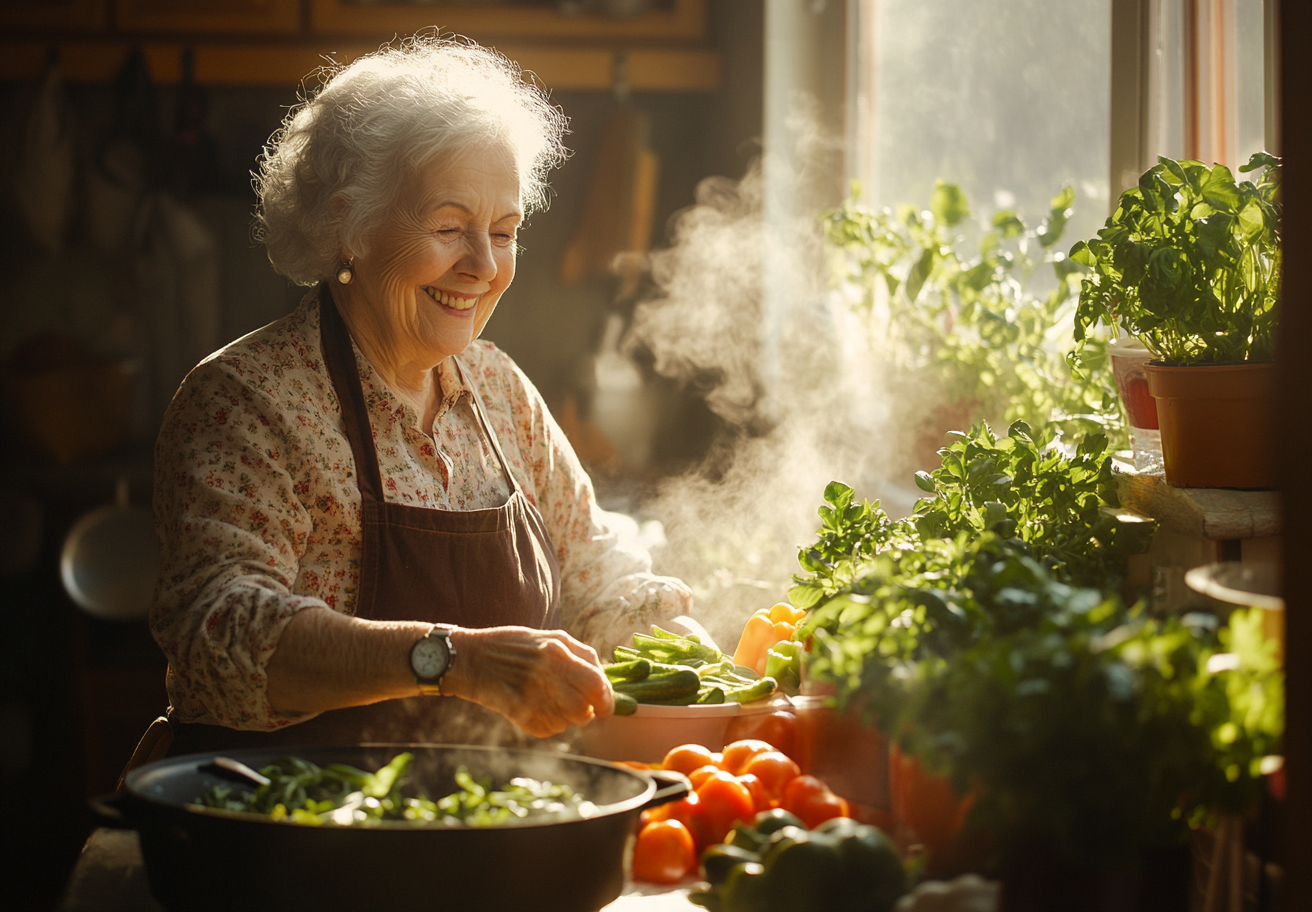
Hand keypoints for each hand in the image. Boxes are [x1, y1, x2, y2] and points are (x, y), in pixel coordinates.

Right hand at [442, 626, 613, 737]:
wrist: (468, 659)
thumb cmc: (510, 646)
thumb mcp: (547, 637)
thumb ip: (578, 654)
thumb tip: (602, 676)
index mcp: (558, 651)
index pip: (598, 683)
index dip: (607, 699)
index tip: (606, 706)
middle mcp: (548, 674)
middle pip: (585, 710)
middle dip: (588, 713)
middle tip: (582, 710)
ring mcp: (532, 696)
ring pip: (567, 723)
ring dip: (566, 720)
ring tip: (553, 706)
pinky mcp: (518, 714)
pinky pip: (547, 730)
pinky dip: (547, 725)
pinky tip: (535, 710)